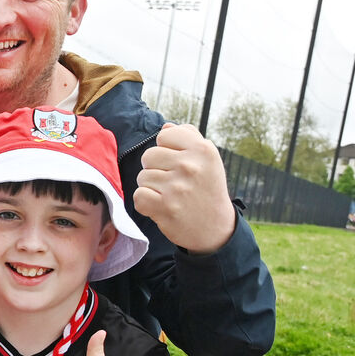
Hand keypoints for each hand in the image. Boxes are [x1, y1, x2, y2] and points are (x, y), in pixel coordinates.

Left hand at [132, 123, 235, 253]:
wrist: (215, 228)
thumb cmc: (207, 189)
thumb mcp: (208, 160)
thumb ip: (188, 139)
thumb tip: (165, 127)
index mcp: (202, 149)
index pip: (164, 136)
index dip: (166, 149)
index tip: (178, 162)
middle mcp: (190, 166)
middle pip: (149, 156)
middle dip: (155, 168)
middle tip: (172, 182)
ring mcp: (177, 187)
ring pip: (142, 176)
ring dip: (151, 187)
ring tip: (169, 195)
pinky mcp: (164, 207)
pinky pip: (139, 195)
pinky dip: (146, 203)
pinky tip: (161, 206)